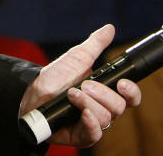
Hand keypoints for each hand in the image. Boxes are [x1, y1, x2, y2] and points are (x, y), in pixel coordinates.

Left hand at [19, 24, 141, 147]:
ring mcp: (92, 123)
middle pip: (119, 107)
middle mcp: (102, 108)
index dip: (131, 92)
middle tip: (85, 84)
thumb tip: (109, 28)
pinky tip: (82, 113)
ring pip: (106, 118)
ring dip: (89, 103)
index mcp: (105, 92)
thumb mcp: (76, 58)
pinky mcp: (81, 135)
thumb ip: (95, 45)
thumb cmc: (54, 78)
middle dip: (102, 94)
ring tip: (72, 94)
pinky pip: (94, 134)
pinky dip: (90, 122)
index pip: (129, 97)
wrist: (30, 93)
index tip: (122, 83)